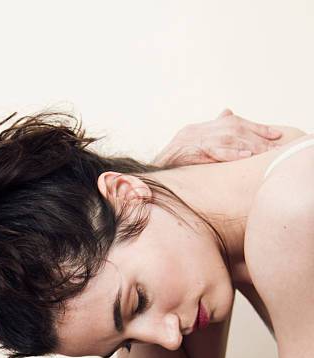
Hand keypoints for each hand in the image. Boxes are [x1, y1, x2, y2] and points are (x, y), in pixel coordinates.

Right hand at [153, 108, 282, 165]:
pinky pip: (213, 151)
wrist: (151, 175)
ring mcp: (191, 140)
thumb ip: (211, 131)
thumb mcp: (192, 146)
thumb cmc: (171, 167)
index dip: (256, 128)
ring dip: (249, 144)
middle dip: (258, 135)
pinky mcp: (188, 152)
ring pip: (228, 137)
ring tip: (265, 151)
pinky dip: (231, 153)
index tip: (276, 135)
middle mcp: (196, 130)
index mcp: (199, 128)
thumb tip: (227, 111)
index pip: (234, 122)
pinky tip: (245, 156)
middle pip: (234, 127)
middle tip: (277, 144)